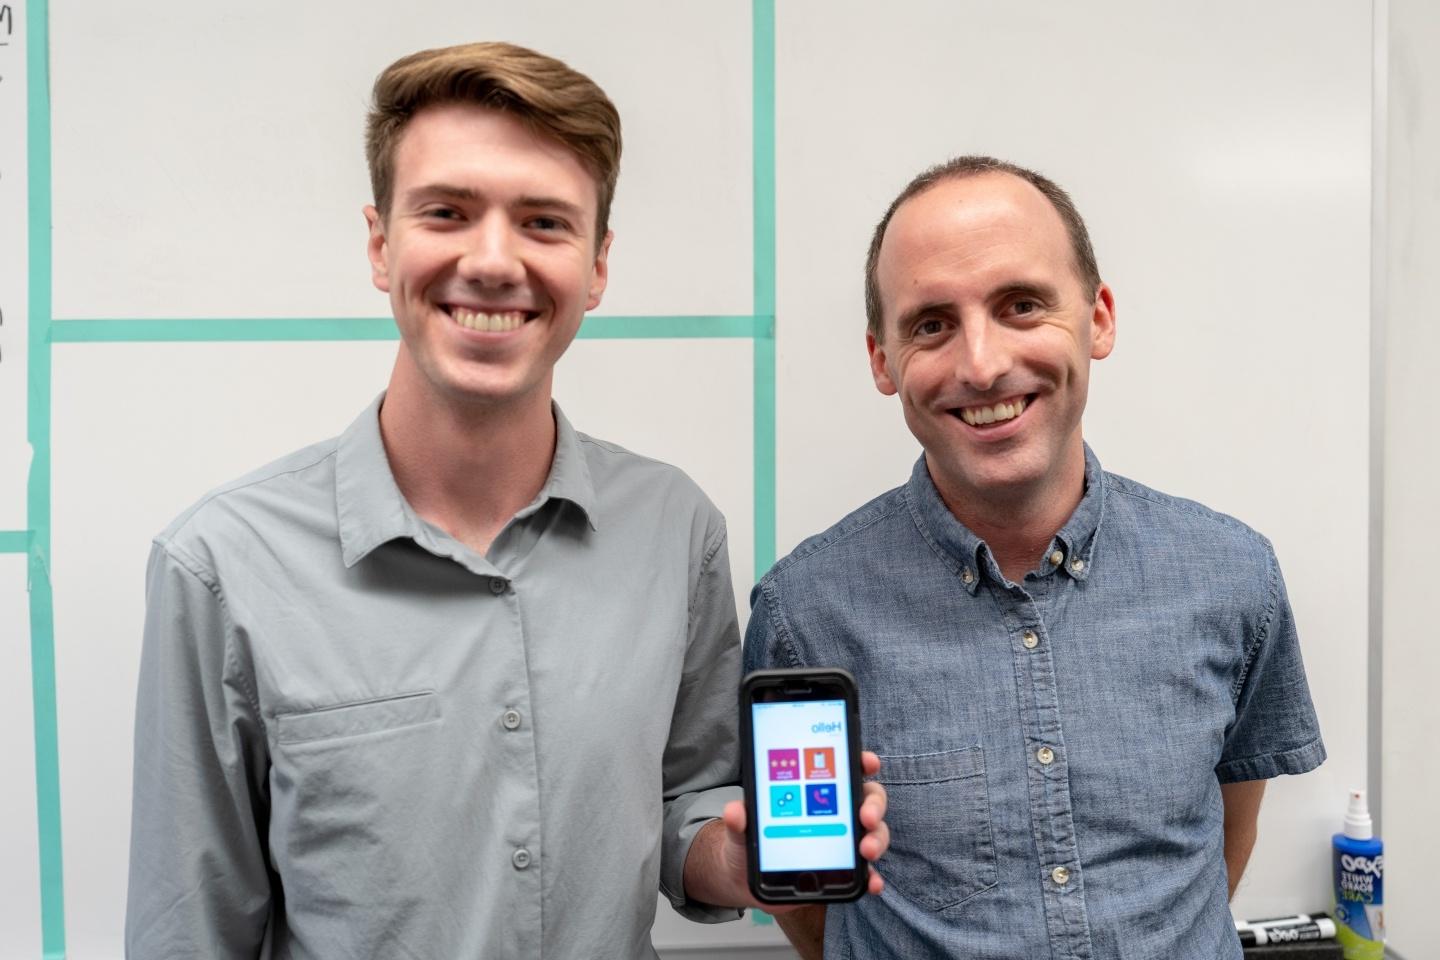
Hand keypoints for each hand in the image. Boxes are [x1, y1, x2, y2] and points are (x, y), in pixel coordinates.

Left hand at [718, 750, 889, 904]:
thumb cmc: (749, 841)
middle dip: (873, 805)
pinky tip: (873, 883)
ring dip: (877, 839)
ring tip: (867, 851)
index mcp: (815, 791)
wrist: (745, 877)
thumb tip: (736, 811)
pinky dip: (872, 876)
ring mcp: (843, 839)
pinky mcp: (843, 868)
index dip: (861, 761)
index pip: (844, 769)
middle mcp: (836, 811)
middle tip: (866, 816)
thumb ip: (741, 821)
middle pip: (868, 799)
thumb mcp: (742, 830)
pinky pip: (865, 871)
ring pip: (873, 832)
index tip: (868, 762)